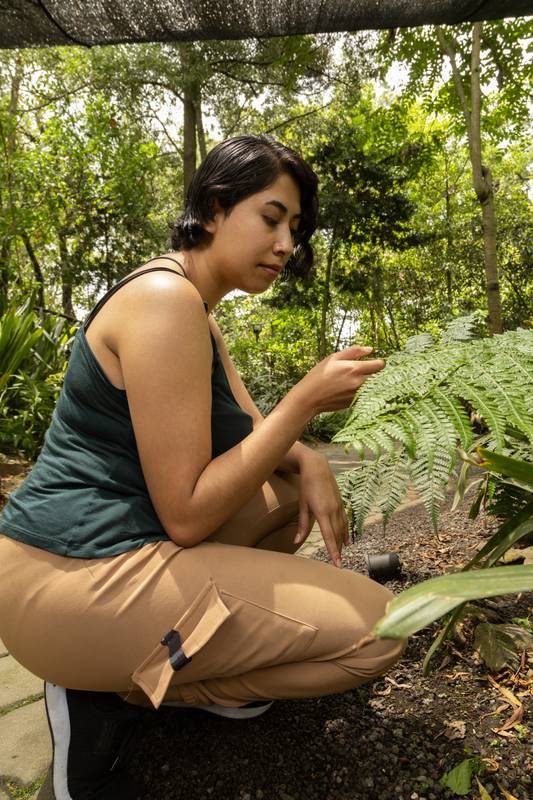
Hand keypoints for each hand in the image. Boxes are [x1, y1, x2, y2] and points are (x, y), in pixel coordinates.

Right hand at [292, 345, 384, 417]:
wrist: (309, 398)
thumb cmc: (318, 376)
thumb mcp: (333, 358)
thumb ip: (353, 352)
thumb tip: (370, 349)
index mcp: (354, 368)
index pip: (380, 365)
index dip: (379, 363)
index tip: (374, 362)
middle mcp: (358, 382)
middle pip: (379, 377)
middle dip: (375, 374)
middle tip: (366, 371)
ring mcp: (357, 394)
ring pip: (373, 387)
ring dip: (370, 383)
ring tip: (357, 381)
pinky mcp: (354, 403)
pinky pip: (365, 395)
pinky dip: (363, 392)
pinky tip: (351, 389)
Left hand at [292, 452, 348, 567]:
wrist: (317, 467)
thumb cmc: (306, 485)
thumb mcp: (302, 505)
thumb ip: (301, 524)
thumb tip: (296, 541)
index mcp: (323, 512)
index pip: (329, 537)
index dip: (333, 552)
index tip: (337, 564)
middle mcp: (334, 511)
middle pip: (337, 536)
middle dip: (338, 551)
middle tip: (338, 565)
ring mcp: (339, 507)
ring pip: (342, 529)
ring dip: (341, 543)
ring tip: (341, 555)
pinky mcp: (341, 503)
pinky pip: (345, 521)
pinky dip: (345, 532)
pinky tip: (346, 540)